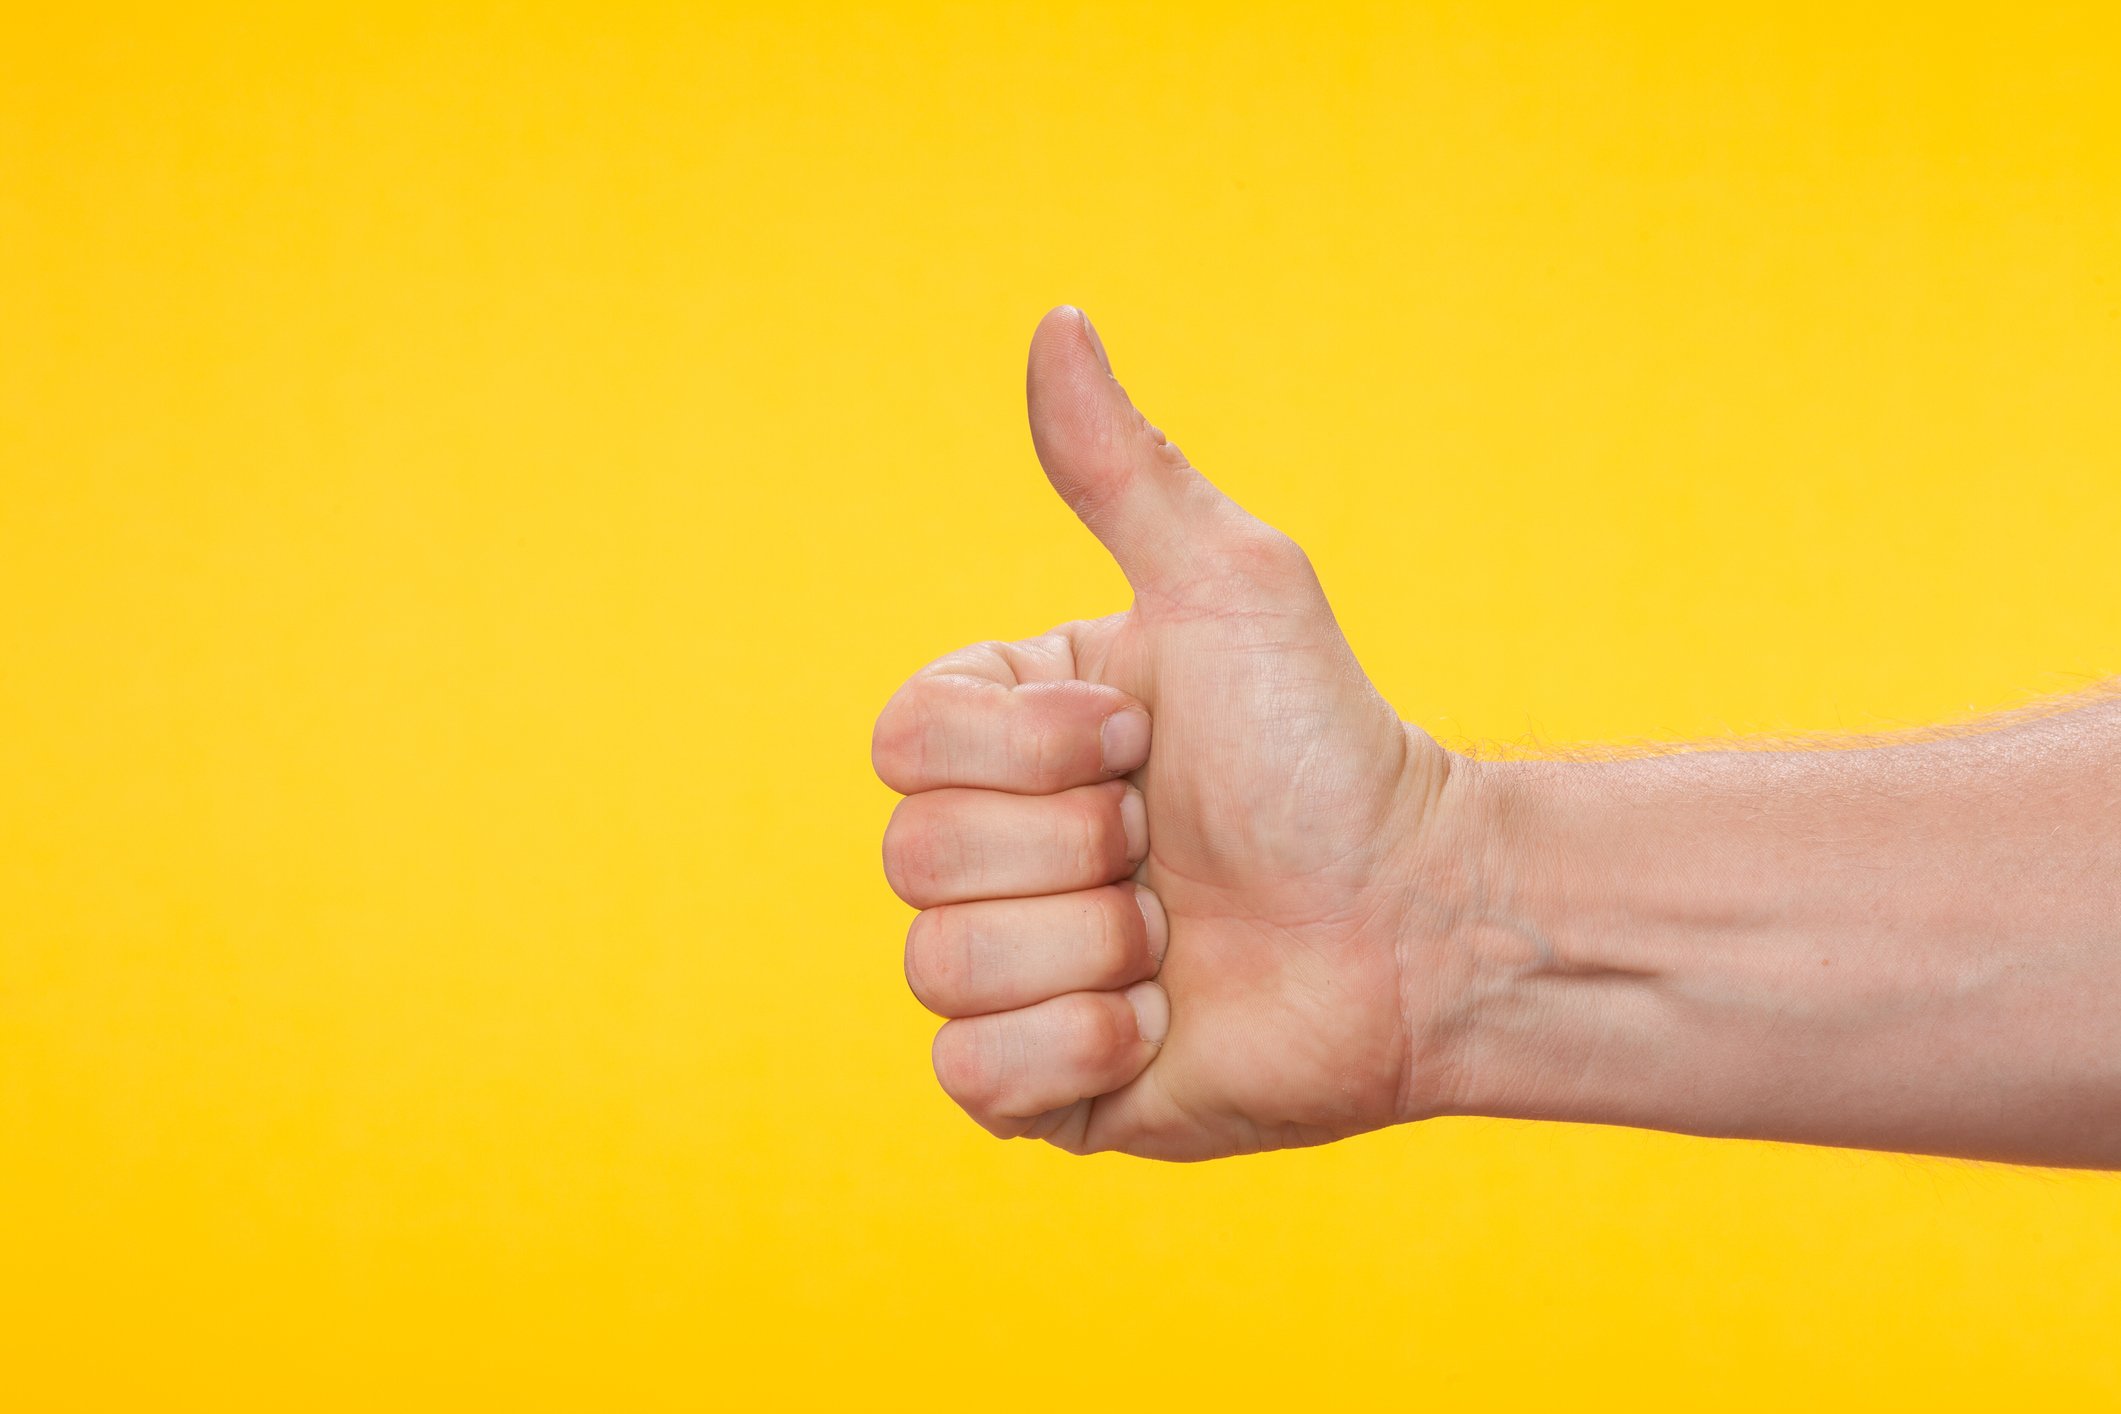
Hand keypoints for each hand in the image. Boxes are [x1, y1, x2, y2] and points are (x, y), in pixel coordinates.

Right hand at [873, 307, 1481, 1159]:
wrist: (1420, 921)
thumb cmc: (1328, 747)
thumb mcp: (1228, 589)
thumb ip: (1122, 470)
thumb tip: (1057, 320)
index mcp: (1002, 740)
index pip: (901, 745)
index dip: (1032, 752)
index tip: (1147, 740)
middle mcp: (987, 850)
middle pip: (915, 858)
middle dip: (1078, 853)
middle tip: (1174, 849)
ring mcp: (1008, 970)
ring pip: (941, 968)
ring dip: (1093, 951)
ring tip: (1179, 938)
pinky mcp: (1040, 1083)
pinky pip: (972, 1078)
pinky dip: (1075, 1048)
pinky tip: (1159, 1024)